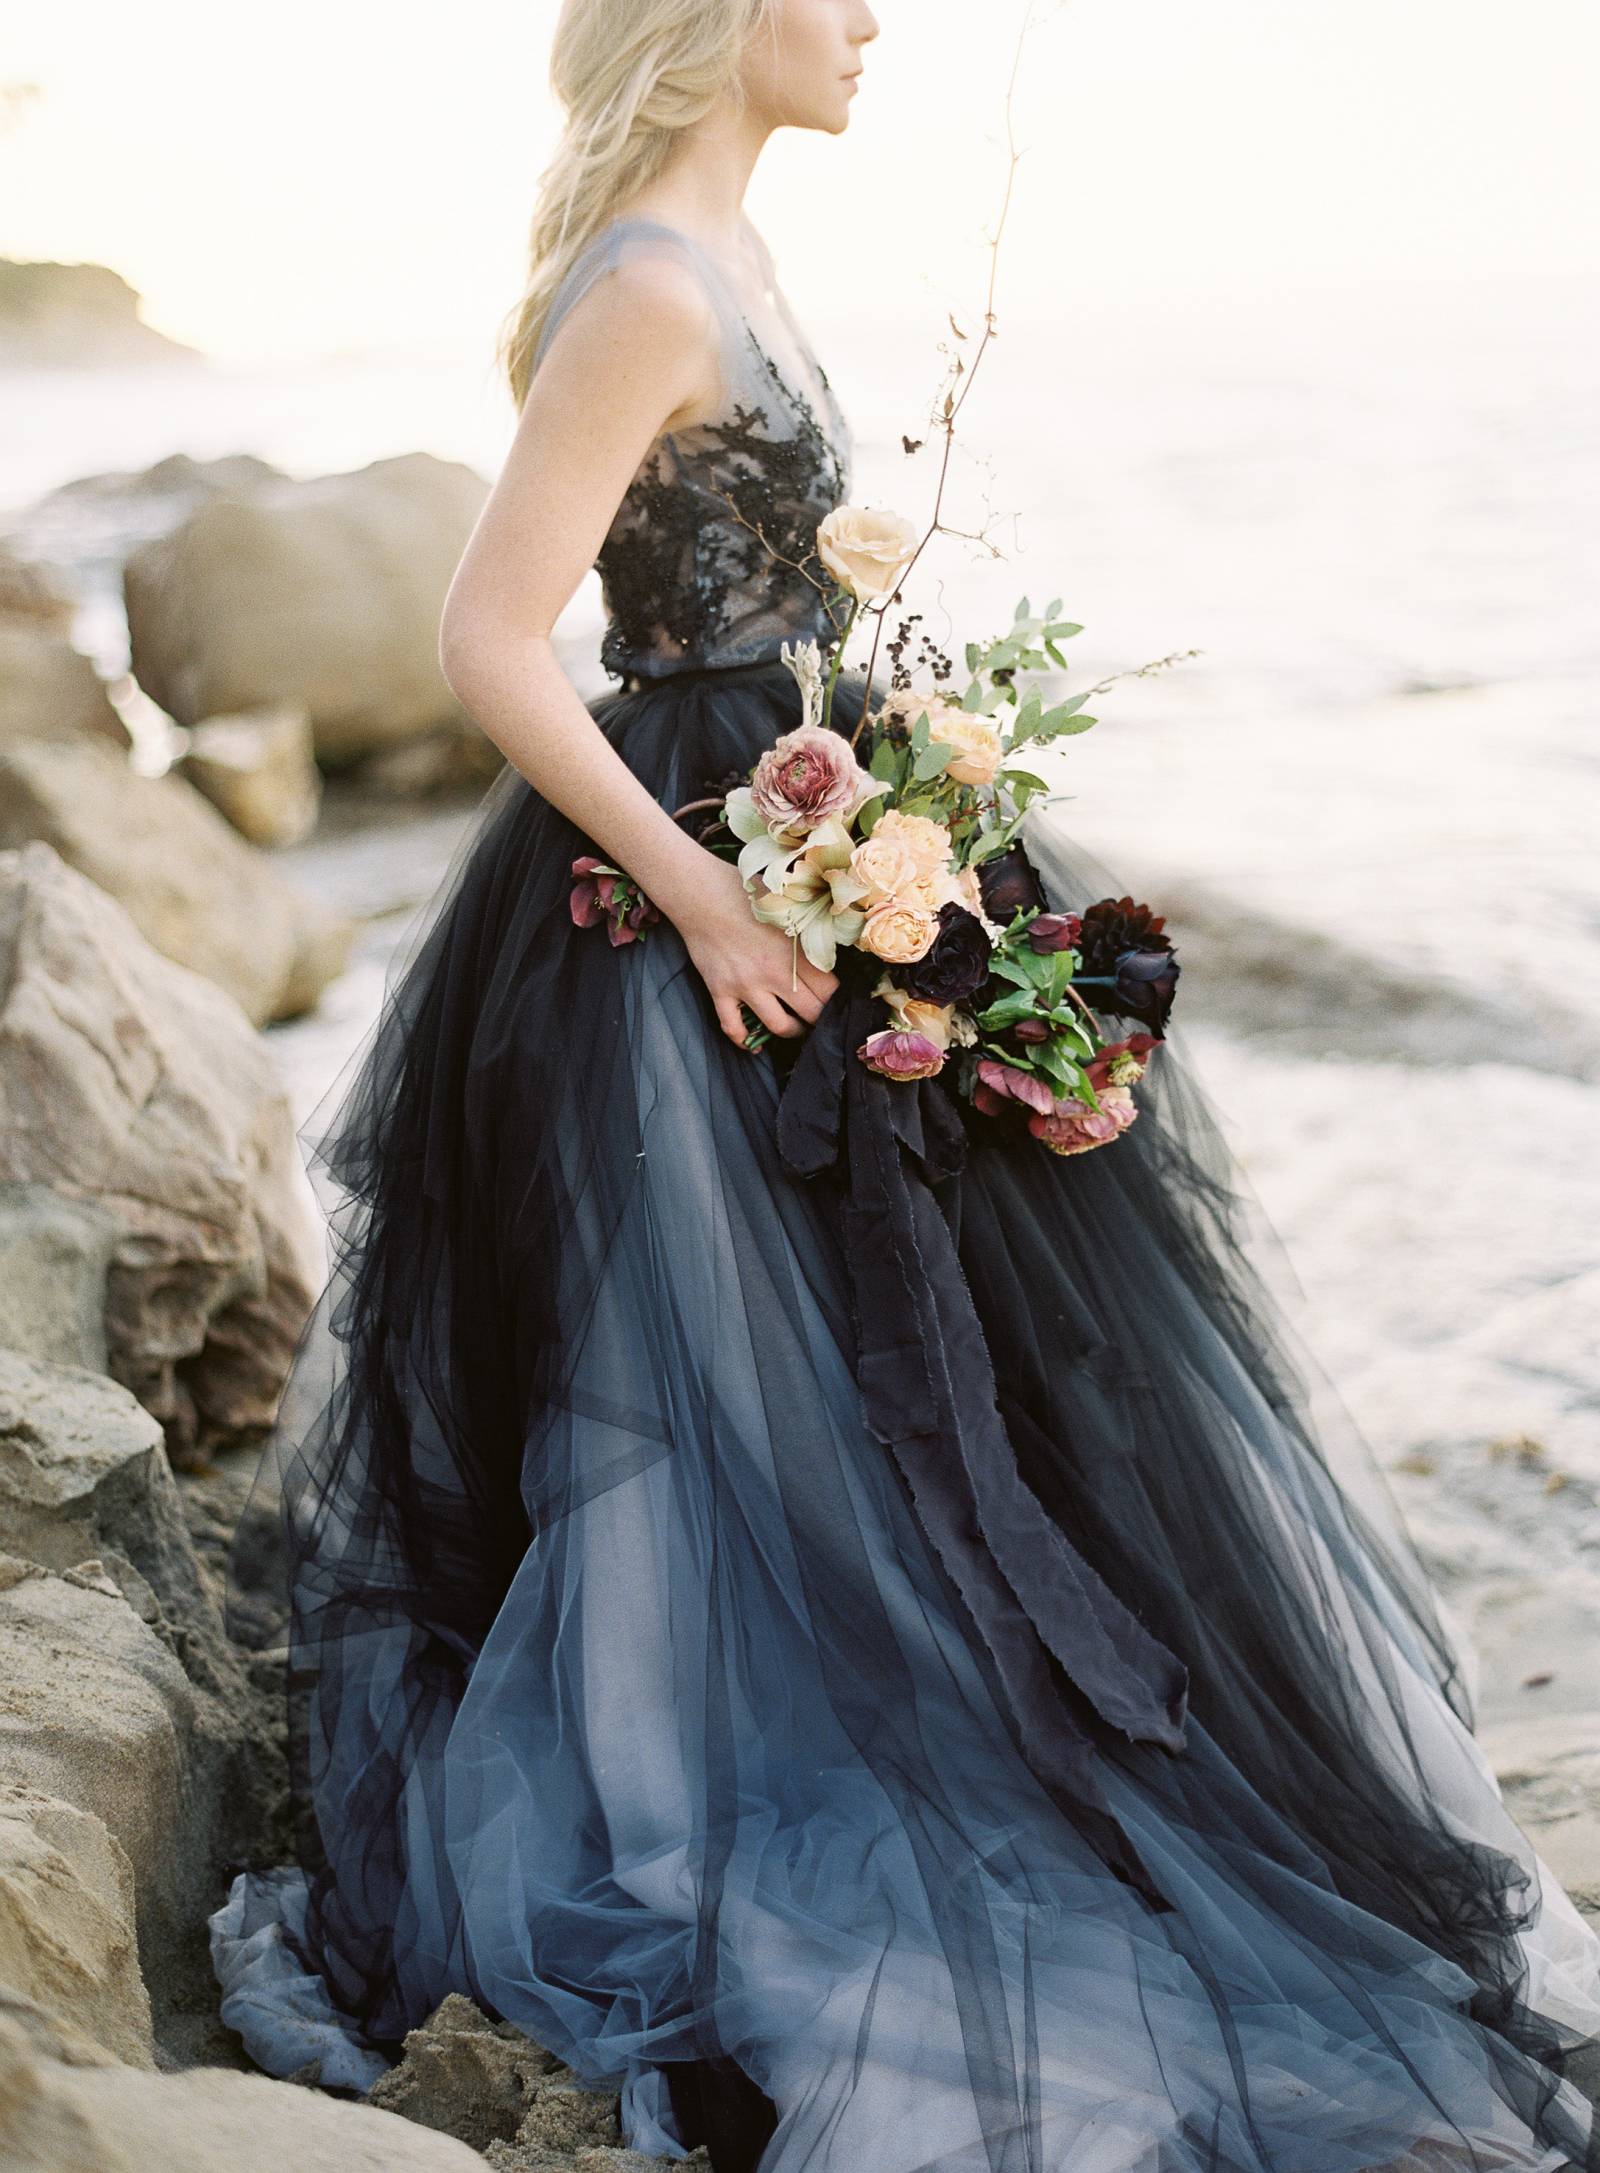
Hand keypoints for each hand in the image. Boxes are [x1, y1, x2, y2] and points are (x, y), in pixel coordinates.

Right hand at [668, 853, 838, 1049]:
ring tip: (794, 1027)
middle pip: (811, 1013)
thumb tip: (829, 938)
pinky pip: (734, 1027)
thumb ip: (807, 929)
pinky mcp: (721, 992)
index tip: (836, 1000)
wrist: (701, 895)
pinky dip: (744, 1039)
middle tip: (819, 1017)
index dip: (837, 999)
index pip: (830, 990)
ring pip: (779, 1026)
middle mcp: (775, 974)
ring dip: (791, 1031)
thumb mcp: (787, 905)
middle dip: (819, 1019)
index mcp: (795, 952)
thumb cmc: (745, 893)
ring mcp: (747, 986)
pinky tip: (753, 1043)